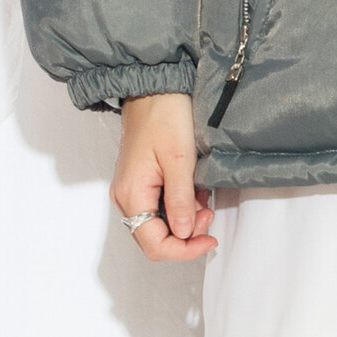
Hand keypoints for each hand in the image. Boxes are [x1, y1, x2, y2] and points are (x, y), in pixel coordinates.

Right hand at [110, 92, 217, 261]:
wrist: (154, 86)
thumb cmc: (165, 115)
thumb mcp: (180, 159)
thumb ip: (181, 200)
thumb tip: (184, 233)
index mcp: (132, 195)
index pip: (154, 245)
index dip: (184, 249)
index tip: (210, 239)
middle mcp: (126, 197)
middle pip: (155, 238)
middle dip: (186, 234)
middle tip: (210, 212)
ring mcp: (132, 189)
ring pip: (159, 223)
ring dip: (185, 218)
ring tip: (204, 197)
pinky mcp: (140, 181)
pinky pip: (159, 206)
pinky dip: (180, 205)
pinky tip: (194, 190)